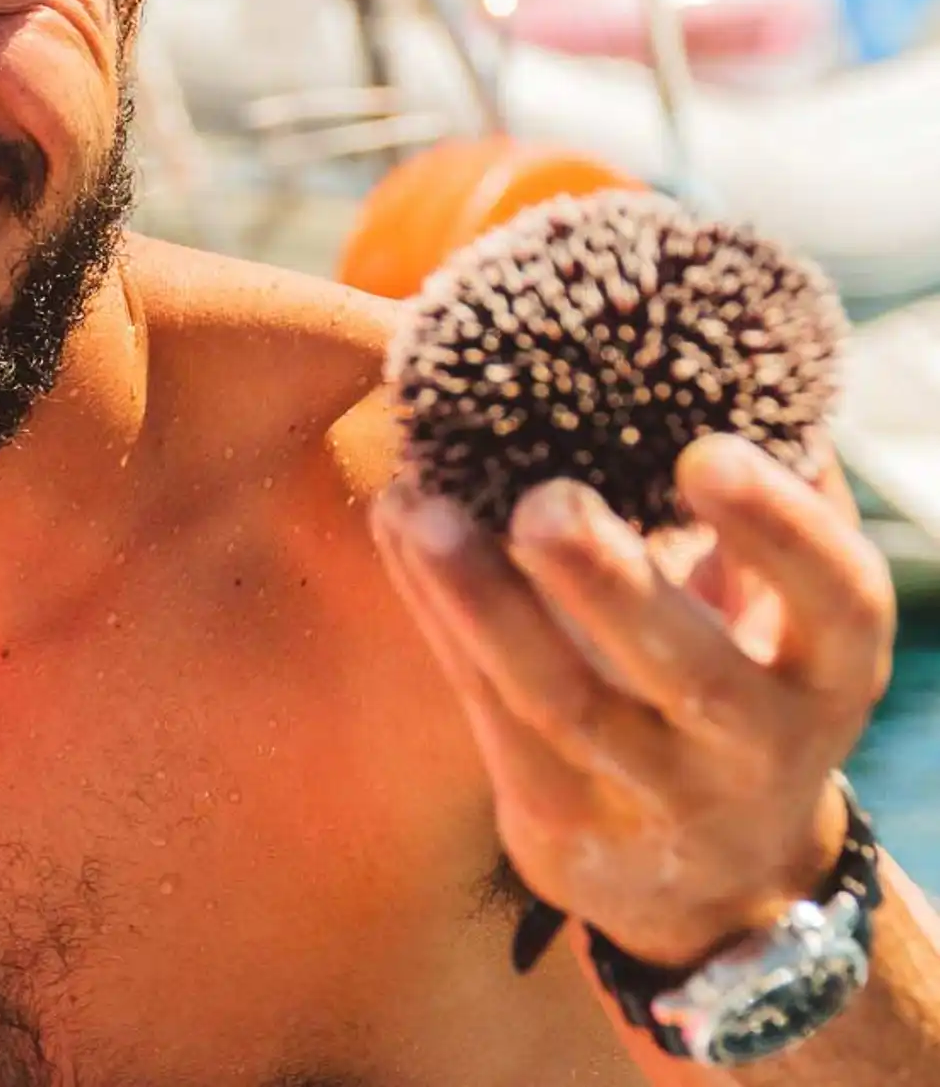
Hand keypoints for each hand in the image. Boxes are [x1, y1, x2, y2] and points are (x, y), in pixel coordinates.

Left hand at [371, 436, 895, 966]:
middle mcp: (755, 746)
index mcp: (828, 669)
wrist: (710, 874)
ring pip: (560, 701)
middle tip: (543, 504)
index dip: (779, 530)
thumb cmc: (738, 676)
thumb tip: (732, 359)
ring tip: (418, 507)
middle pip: (687, 672)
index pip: (836, 601)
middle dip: (609, 585)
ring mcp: (654, 796)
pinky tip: (397, 527)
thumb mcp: (781, 613)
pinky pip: (486, 708)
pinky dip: (436, 614)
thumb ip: (766, 504)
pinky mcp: (560, 819)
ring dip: (480, 600)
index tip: (703, 453)